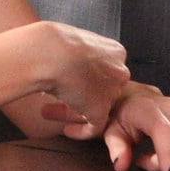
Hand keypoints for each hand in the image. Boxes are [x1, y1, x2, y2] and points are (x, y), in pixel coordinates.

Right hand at [26, 21, 129, 140]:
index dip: (91, 75)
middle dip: (89, 92)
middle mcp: (119, 72)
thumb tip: (69, 58)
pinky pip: (95, 127)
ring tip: (64, 112)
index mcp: (115, 51)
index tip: (77, 79)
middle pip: (108, 87)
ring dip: (83, 110)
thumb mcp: (73, 39)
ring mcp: (111, 92)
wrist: (50, 52)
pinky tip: (69, 130)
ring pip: (101, 105)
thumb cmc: (54, 42)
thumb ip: (81, 51)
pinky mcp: (100, 110)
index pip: (108, 69)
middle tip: (70, 95)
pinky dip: (82, 131)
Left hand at [103, 86, 169, 170]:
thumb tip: (121, 164)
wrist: (137, 99)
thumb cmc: (125, 116)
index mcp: (149, 108)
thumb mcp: (113, 130)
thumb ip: (116, 147)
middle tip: (146, 160)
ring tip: (156, 155)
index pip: (164, 131)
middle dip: (163, 164)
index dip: (167, 154)